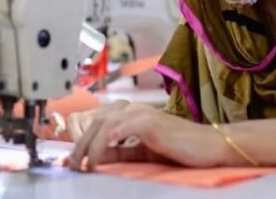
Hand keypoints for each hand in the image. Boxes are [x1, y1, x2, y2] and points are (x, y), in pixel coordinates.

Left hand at [67, 104, 227, 171]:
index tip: (68, 160)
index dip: (79, 140)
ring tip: (84, 164)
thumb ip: (118, 152)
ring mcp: (143, 113)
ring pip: (106, 124)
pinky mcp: (153, 122)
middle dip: (80, 145)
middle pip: (96, 123)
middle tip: (71, 166)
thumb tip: (93, 159)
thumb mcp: (140, 153)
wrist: (208, 146)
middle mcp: (132, 109)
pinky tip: (105, 144)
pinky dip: (114, 134)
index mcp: (128, 114)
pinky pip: (128, 125)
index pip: (96, 124)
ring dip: (91, 145)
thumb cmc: (177, 148)